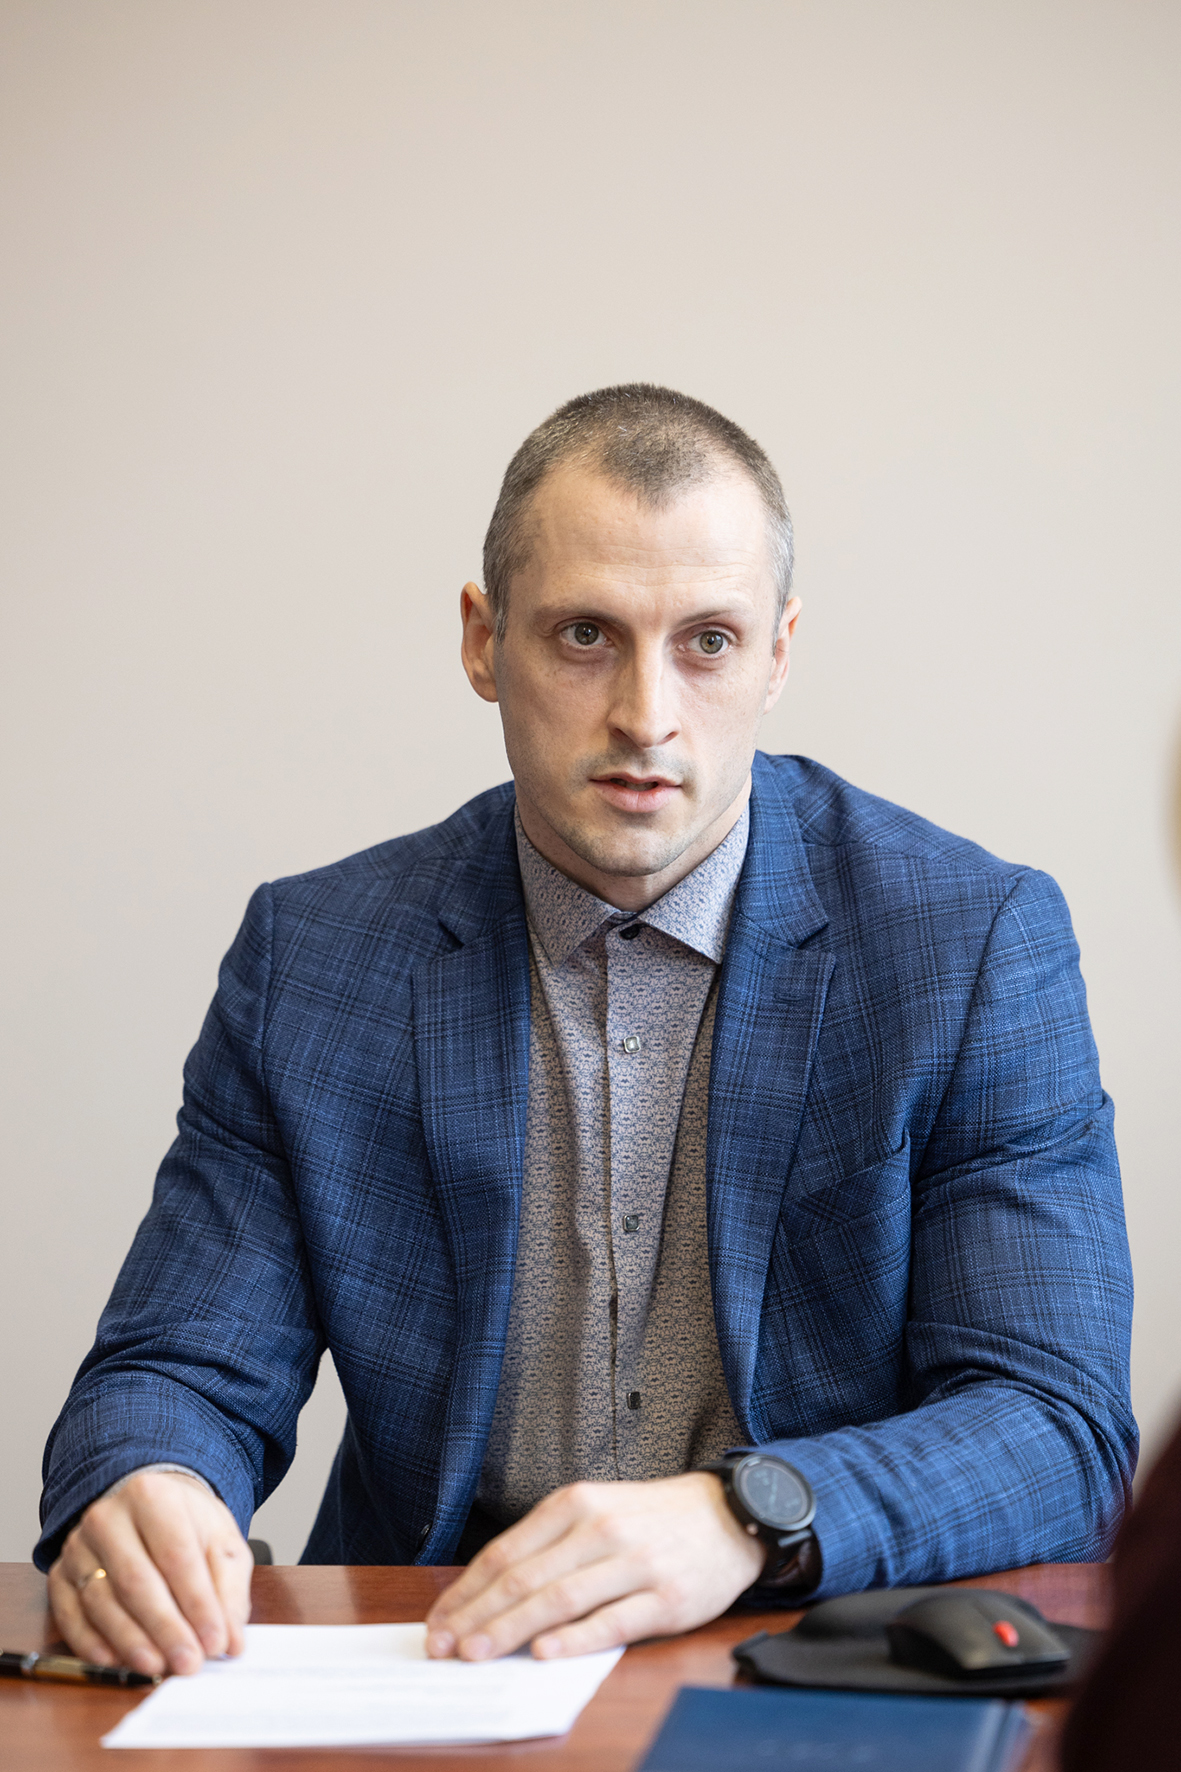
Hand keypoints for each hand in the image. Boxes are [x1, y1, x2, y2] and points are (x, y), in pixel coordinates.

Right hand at [47, 1470, 252, 1676]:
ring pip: (101, 1601)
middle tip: (188, 1663)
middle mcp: (108, 1517)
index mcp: (153, 1495)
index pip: (176, 1555)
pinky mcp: (60, 1574)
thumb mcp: (221, 1542)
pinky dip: (91, 1643)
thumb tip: (230, 1640)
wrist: (148, 1506)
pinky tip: (116, 1661)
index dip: (197, 1603)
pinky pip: (70, 1615)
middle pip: (135, 1580)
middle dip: (165, 1628)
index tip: (215, 1642)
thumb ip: (229, 1590)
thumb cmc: (187, 1525)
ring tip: (158, 1666)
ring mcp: (78, 1546)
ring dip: (131, 1641)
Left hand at [424, 1472, 764, 1660]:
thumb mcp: (596, 1509)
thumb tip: (489, 1592)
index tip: (439, 1622)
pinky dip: (575, 1639)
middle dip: (477, 1616)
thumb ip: (549, 1545)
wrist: (728, 1515)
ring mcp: (634, 1563)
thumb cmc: (651, 1518)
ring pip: (559, 1600)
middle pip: (525, 1578)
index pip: (506, 1552)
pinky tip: (545, 1652)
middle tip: (443, 1647)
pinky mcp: (666, 1598)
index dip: (466, 1591)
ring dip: (511, 1631)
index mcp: (576, 1503)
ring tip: (477, 1654)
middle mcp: (601, 1529)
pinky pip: (612, 1622)